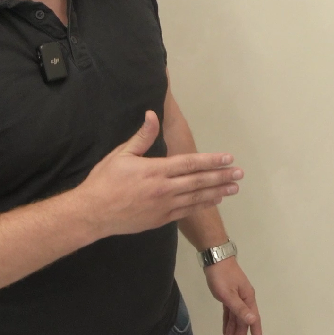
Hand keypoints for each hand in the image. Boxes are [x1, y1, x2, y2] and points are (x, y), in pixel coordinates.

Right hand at [75, 112, 241, 238]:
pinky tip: (213, 201)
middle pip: (199, 181)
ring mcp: (164, 206)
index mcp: (156, 170)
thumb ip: (141, 137)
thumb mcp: (121, 155)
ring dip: (217, 192)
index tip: (228, 158)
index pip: (190, 163)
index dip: (212, 160)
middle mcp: (164, 189)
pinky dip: (201, 206)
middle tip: (240, 174)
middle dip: (221, 177)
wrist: (93, 214)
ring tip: (233, 188)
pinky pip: (186, 211)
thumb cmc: (105, 181)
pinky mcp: (160, 219)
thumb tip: (151, 115)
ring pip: (196, 198)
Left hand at [205, 257, 261, 334]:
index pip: (253, 320)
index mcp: (247, 299)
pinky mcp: (228, 295)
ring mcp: (237, 297)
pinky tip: (226, 331)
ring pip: (236, 319)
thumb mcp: (228, 294)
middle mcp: (244, 299)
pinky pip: (230, 313)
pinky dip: (228, 323)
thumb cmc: (222, 275)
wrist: (215, 257)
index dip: (256, 334)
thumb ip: (239, 308)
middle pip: (243, 322)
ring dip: (233, 333)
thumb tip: (253, 320)